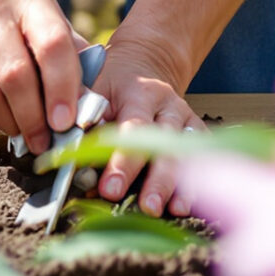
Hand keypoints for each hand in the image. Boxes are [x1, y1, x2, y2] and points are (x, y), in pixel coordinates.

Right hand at [0, 0, 85, 154]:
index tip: (66, 122)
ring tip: (20, 130)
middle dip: (34, 119)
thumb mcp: (46, 16)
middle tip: (44, 141)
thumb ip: (71, 54)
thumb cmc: (13, 17)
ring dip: (8, 126)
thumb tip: (88, 106)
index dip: (62, 88)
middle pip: (14, 79)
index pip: (51, 46)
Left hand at [92, 36, 200, 217]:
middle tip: (147, 206)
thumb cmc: (112, 84)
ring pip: (187, 152)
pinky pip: (203, 156)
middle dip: (157, 179)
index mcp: (139, 93)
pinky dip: (197, 180)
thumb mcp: (94, 89)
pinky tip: (189, 203)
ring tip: (175, 210)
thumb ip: (85, 119)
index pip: (132, 128)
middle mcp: (167, 106)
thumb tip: (72, 158)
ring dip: (181, 184)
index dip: (122, 161)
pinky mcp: (197, 131)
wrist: (142, 65)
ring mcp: (185, 119)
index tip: (110, 189)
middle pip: (166, 145)